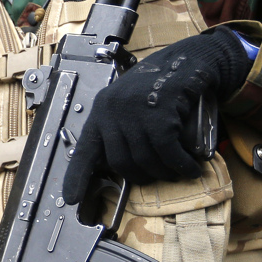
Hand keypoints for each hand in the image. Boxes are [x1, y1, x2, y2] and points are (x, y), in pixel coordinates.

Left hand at [63, 27, 253, 204]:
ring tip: (177, 169)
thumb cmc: (158, 88)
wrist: (184, 62)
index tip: (70, 199)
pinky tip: (191, 167)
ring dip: (165, 172)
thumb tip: (125, 168)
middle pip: (121, 163)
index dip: (76, 177)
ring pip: (146, 160)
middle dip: (142, 176)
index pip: (84, 150)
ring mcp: (134, 111)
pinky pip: (167, 151)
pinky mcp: (159, 112)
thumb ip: (122, 132)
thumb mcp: (130, 107)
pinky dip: (182, 164)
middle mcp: (112, 111)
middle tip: (159, 175)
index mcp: (101, 112)